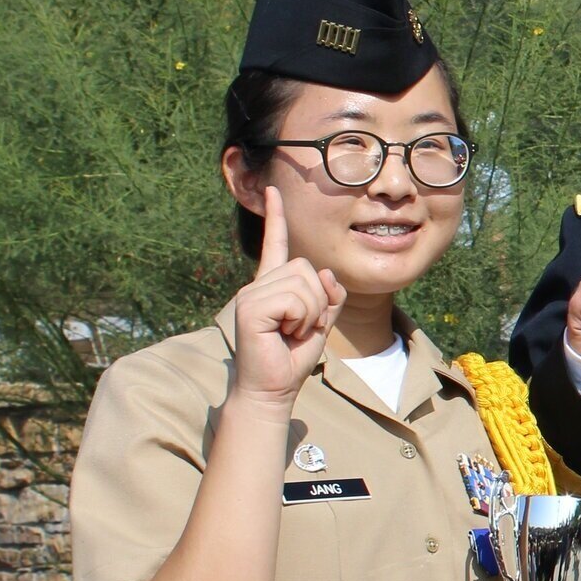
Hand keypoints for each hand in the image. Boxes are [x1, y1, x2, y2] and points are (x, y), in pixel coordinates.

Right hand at [230, 190, 345, 411]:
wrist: (272, 388)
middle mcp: (259, 285)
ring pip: (304, 284)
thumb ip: (329, 297)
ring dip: (310, 314)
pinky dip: (301, 320)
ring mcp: (251, 294)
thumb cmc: (292, 357)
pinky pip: (295, 300)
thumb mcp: (321, 322)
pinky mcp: (251, 307)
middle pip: (307, 269)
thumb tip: (325, 273)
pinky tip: (284, 334)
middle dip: (318, 302)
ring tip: (290, 332)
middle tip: (300, 327)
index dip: (277, 219)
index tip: (274, 191)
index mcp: (273, 286)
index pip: (276, 245)